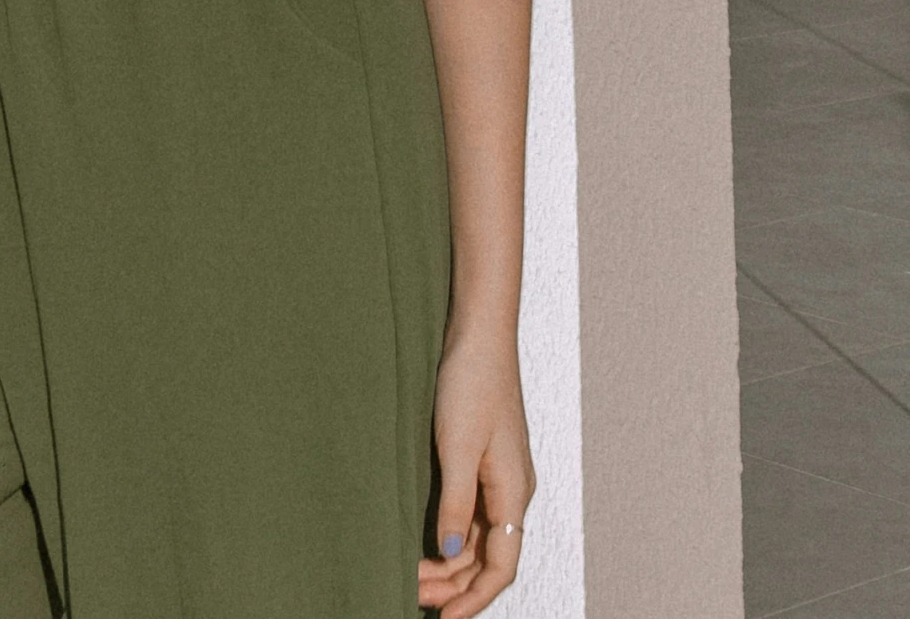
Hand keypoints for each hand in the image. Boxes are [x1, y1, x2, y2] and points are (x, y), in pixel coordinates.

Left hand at [416, 328, 534, 615]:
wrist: (479, 334)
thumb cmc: (473, 382)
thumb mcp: (457, 446)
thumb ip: (456, 503)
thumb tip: (450, 552)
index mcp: (513, 492)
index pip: (501, 567)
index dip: (474, 600)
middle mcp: (512, 491)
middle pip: (488, 558)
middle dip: (453, 585)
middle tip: (411, 595)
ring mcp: (499, 476)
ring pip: (479, 538)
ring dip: (450, 563)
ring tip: (412, 575)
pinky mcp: (484, 461)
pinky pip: (472, 514)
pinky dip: (451, 534)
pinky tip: (427, 539)